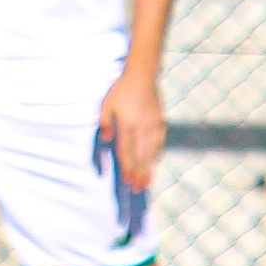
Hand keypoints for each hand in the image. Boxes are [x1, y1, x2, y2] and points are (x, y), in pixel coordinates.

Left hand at [98, 69, 166, 190]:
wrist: (143, 76)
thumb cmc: (120, 91)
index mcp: (127, 125)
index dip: (127, 168)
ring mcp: (153, 126)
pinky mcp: (160, 122)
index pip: (127, 151)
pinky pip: (159, 142)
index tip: (126, 181)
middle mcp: (142, 128)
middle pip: (141, 156)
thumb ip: (105, 124)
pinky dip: (156, 154)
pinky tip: (154, 162)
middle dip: (139, 174)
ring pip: (152, 152)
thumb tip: (105, 141)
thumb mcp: (106, 105)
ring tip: (146, 182)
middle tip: (138, 189)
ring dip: (149, 168)